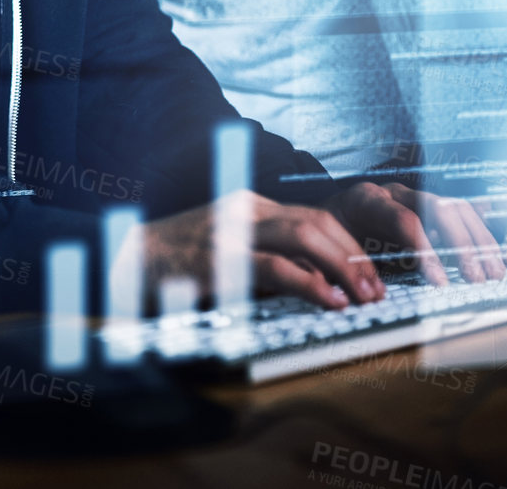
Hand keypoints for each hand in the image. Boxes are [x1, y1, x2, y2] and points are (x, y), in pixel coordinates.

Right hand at [141, 190, 385, 309]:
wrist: (130, 257)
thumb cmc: (181, 260)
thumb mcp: (231, 250)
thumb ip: (269, 258)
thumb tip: (318, 282)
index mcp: (251, 205)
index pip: (315, 217)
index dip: (350, 247)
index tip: (370, 276)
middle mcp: (246, 210)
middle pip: (317, 222)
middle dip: (355, 257)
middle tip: (376, 290)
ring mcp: (233, 230)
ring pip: (305, 236)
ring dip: (343, 268)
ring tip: (363, 297)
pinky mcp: (221, 257)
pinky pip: (276, 267)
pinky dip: (310, 284)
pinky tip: (329, 301)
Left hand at [325, 181, 506, 285]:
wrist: (325, 219)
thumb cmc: (328, 240)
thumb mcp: (329, 250)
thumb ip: (345, 268)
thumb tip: (358, 295)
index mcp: (365, 199)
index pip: (404, 218)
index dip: (426, 251)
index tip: (442, 283)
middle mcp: (394, 192)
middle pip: (438, 207)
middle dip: (461, 244)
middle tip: (476, 279)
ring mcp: (414, 196)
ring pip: (455, 207)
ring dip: (480, 240)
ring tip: (494, 273)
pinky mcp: (428, 207)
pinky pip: (464, 214)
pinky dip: (485, 233)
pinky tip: (505, 256)